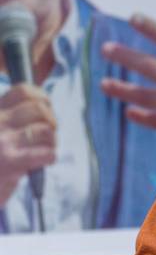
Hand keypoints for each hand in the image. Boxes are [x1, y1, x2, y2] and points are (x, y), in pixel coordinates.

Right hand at [0, 84, 55, 205]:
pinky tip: (41, 162)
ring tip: (42, 150)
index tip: (45, 111)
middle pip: (40, 109)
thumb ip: (12, 116)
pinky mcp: (10, 163)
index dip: (42, 99)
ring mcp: (2, 141)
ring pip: (46, 130)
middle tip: (45, 137)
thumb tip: (44, 105)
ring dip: (51, 141)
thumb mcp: (0, 130)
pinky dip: (49, 157)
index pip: (24, 91)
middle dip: (50, 123)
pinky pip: (47, 152)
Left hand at [100, 5, 155, 155]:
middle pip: (150, 67)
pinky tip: (129, 111)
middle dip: (126, 57)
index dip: (153, 29)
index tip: (134, 18)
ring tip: (104, 84)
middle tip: (105, 49)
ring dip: (122, 90)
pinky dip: (140, 116)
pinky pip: (154, 120)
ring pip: (145, 96)